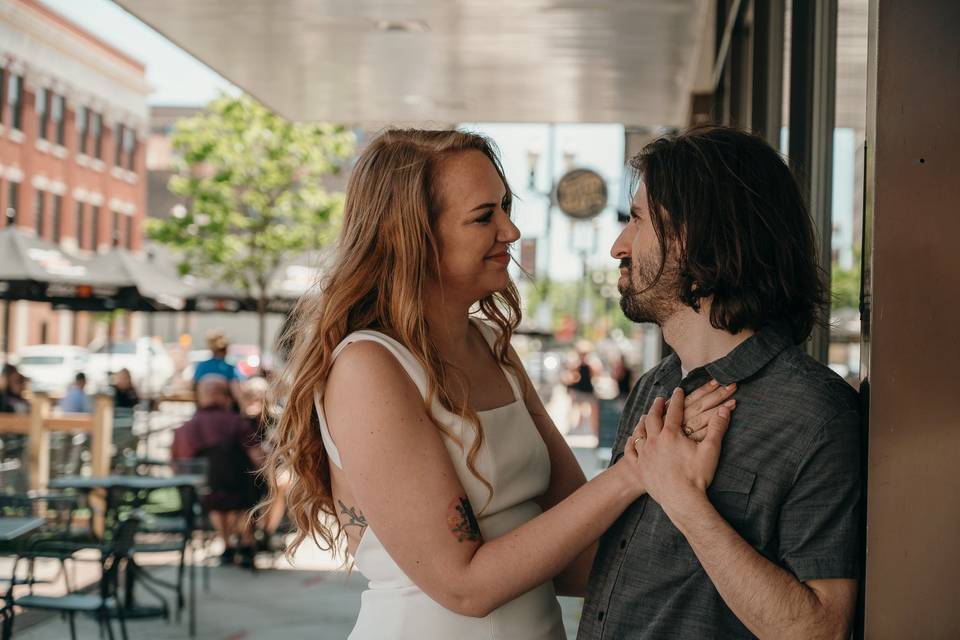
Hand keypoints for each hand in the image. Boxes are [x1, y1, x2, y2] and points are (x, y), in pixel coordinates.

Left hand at [631, 388, 731, 513]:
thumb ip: (718, 428)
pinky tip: (633, 439)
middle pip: (653, 418)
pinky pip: (631, 452)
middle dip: (657, 406)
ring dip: (642, 422)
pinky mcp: (640, 468)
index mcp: (671, 434)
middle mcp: (654, 441)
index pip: (674, 411)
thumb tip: (726, 408)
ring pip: (640, 433)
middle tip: (659, 399)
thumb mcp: (710, 450)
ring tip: (645, 417)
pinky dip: (632, 443)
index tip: (678, 390)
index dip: (677, 399)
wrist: (682, 500)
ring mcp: (645, 454)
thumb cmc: (697, 476)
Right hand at [665, 379, 736, 441]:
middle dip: (717, 395)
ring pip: (703, 419)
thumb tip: (681, 398)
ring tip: (734, 401)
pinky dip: (714, 428)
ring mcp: (685, 435)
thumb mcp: (660, 423)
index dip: (705, 389)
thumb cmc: (661, 442)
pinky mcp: (691, 448)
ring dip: (719, 409)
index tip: (717, 380)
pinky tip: (724, 421)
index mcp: (673, 413)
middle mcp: (679, 422)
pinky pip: (704, 436)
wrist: (653, 467)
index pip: (692, 398)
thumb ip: (673, 411)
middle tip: (732, 385)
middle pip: (700, 406)